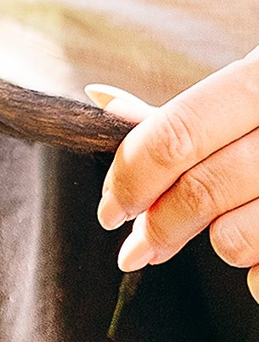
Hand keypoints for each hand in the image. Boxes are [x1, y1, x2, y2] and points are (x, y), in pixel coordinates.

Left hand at [93, 48, 258, 299]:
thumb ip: (182, 111)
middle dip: (158, 227)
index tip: (108, 211)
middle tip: (137, 248)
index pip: (174, 137)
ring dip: (219, 244)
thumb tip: (98, 98)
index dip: (129, 179)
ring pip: (236, 240)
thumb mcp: (251, 92)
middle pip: (200, 192)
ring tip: (227, 230)